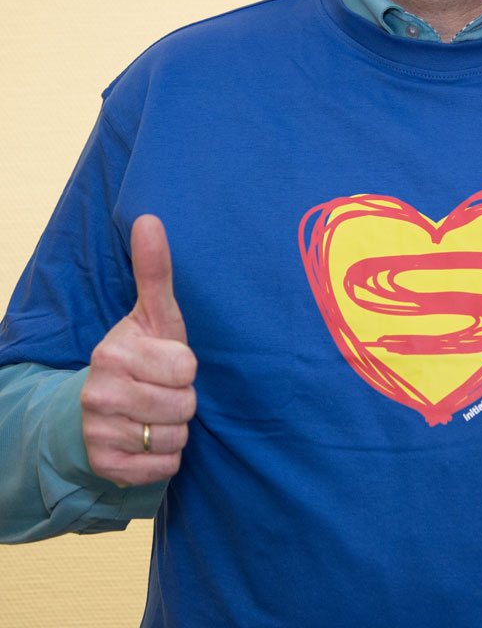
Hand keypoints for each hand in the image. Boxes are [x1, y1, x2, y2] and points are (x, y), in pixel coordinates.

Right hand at [80, 214, 197, 486]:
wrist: (93, 412)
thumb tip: (149, 217)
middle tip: (163, 391)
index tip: (167, 362)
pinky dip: (165, 458)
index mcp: (112, 353)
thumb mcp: (151, 315)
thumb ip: (154, 271)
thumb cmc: (139, 355)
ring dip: (175, 429)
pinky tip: (148, 440)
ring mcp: (98, 433)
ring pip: (175, 437)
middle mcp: (98, 393)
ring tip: (155, 413)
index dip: (185, 367)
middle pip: (184, 405)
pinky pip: (164, 468)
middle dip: (183, 400)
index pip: (185, 368)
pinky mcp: (106, 468)